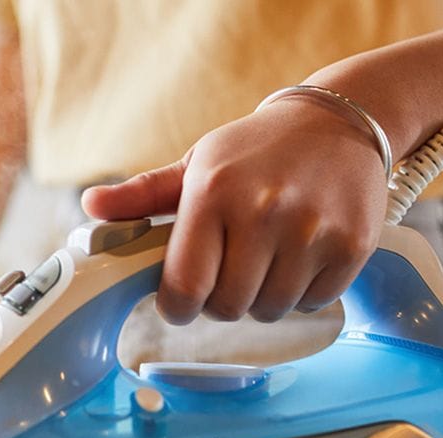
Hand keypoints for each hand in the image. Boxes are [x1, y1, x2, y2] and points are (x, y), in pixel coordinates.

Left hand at [80, 98, 386, 323]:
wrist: (337, 123)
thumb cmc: (255, 151)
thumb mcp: (197, 164)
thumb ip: (142, 194)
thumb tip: (91, 207)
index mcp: (213, 191)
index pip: (184, 286)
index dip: (177, 306)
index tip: (182, 299)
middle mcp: (263, 210)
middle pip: (227, 308)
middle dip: (222, 301)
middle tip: (230, 271)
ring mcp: (311, 229)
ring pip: (270, 310)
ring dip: (262, 299)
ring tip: (266, 261)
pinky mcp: (351, 245)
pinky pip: (313, 303)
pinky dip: (303, 293)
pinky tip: (300, 257)